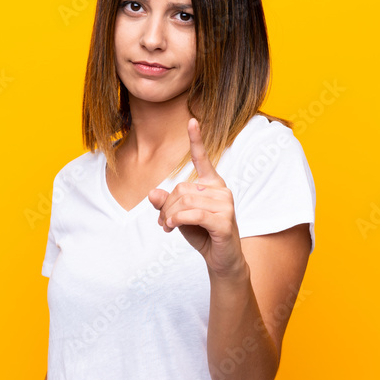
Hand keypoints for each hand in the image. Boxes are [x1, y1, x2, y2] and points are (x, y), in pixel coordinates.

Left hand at [148, 117, 246, 280]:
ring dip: (169, 216)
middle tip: (163, 222)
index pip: (203, 159)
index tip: (192, 120)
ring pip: (185, 202)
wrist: (222, 260)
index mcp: (213, 184)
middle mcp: (222, 190)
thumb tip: (152, 193)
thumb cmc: (202, 234)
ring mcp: (226, 205)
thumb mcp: (179, 216)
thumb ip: (167, 203)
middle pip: (181, 188)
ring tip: (167, 227)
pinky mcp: (224, 221)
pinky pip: (193, 214)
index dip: (196, 140)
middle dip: (166, 206)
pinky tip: (172, 226)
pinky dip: (177, 220)